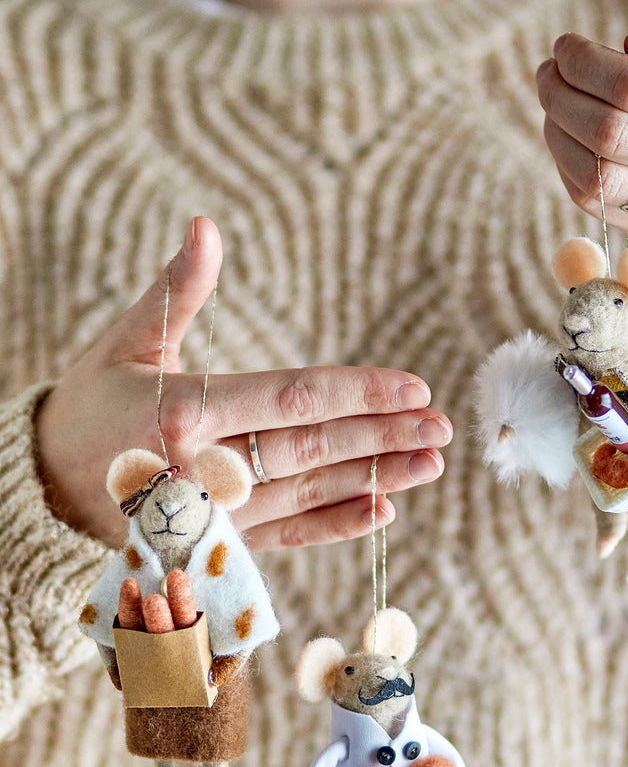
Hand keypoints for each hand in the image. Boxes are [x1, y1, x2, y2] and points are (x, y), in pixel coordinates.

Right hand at [36, 218, 451, 549]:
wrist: (45, 491)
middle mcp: (203, 469)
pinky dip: (335, 524)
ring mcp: (215, 513)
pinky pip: (288, 536)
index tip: (412, 387)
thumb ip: (176, 291)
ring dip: (375, 477)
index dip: (357, 393)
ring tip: (429, 462)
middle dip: (382, 436)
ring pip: (309, 493)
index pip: (290, 399)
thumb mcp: (127, 344)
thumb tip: (206, 225)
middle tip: (442, 426)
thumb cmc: (90, 407)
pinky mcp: (220, 541)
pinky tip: (381, 509)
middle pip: (310, 448)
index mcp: (182, 412)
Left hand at [536, 24, 627, 242]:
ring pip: (597, 178)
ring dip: (558, 137)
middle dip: (563, 98)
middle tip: (547, 75)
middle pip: (612, 134)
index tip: (565, 48)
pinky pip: (595, 204)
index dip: (586, 65)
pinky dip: (568, 167)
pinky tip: (567, 139)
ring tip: (553, 105)